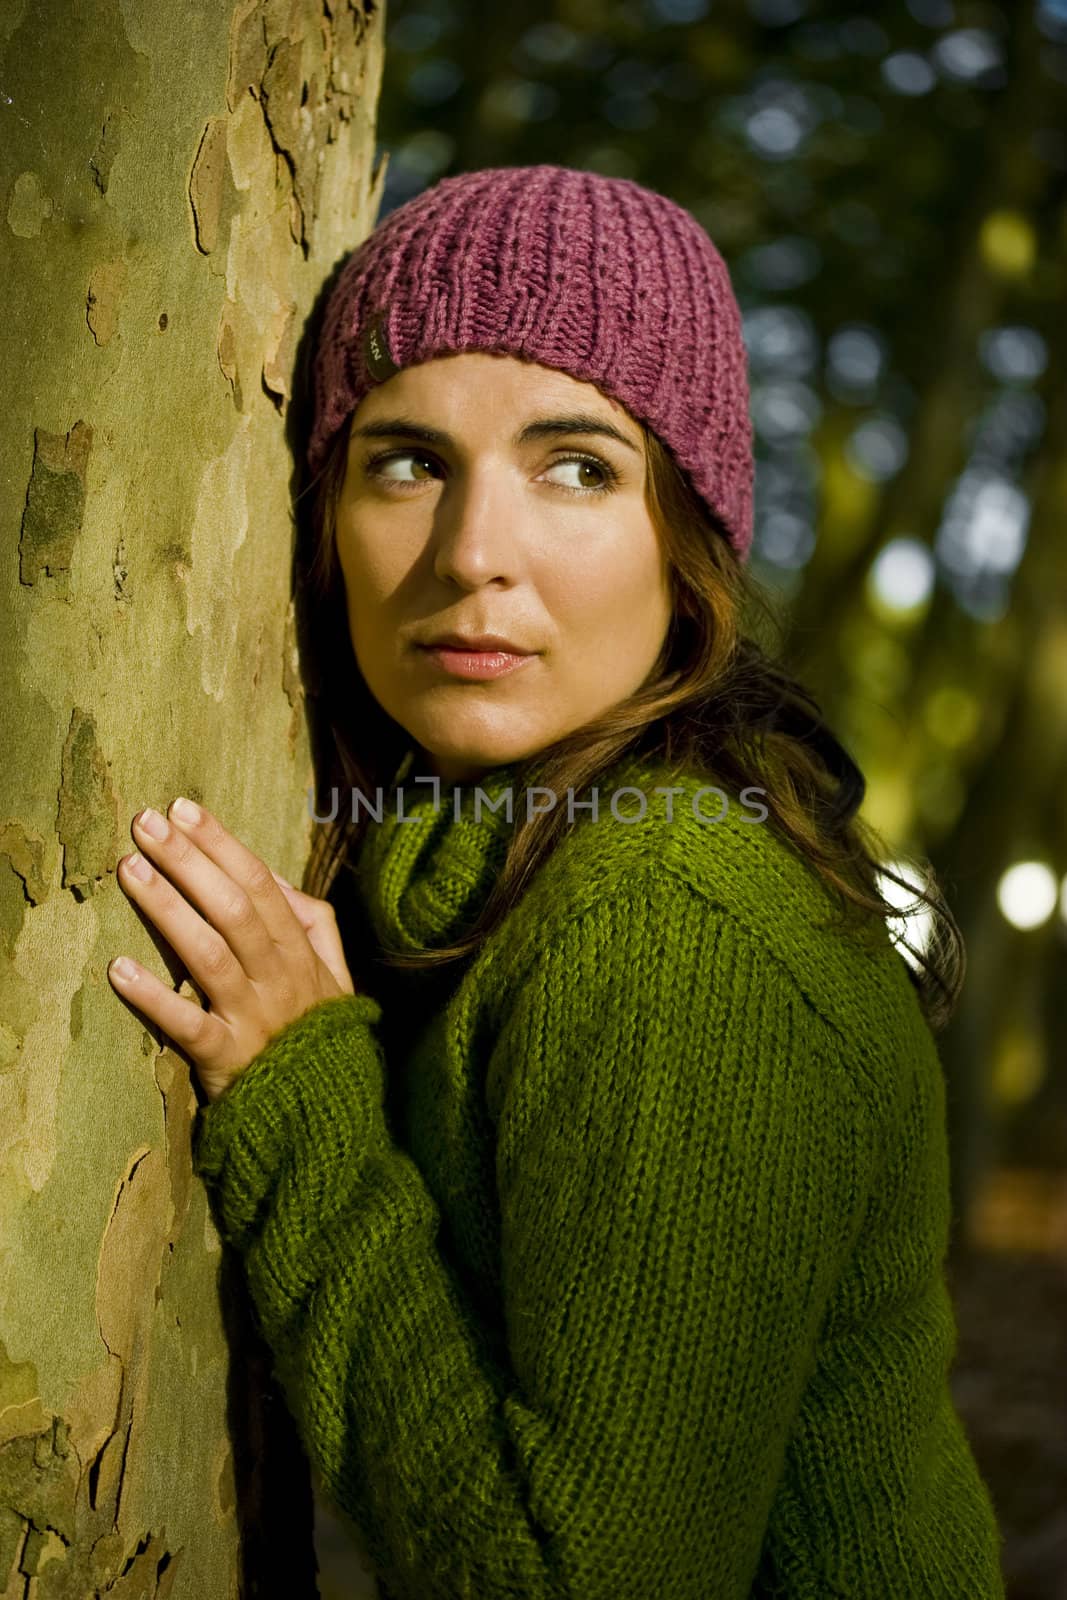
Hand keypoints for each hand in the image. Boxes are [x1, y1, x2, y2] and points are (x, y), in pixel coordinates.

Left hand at [108, 798, 353, 1103]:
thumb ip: (312, 922)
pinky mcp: (224, 1059)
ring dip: (167, 909)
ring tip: (130, 870)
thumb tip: (275, 876)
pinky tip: (120, 968)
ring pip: (210, 954)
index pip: (261, 885)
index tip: (185, 809)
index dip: (222, 845)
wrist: (326, 1117)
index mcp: (301, 953)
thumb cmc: (319, 1034)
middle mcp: (279, 978)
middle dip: (189, 861)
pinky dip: (155, 997)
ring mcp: (251, 1017)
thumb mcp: (333, 974)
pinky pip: (188, 1025)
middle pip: (234, 909)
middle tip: (147, 823)